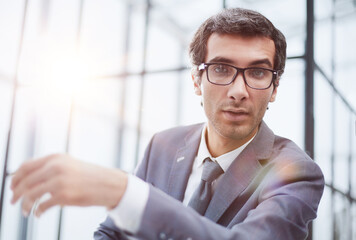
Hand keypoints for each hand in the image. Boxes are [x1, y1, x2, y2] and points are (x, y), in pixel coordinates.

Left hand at [10, 154, 126, 216]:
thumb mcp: (69, 164)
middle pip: (25, 182)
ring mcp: (60, 181)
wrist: (108, 183)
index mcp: (55, 158)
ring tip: (25, 211)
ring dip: (25, 205)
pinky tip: (38, 214)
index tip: (12, 187)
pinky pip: (42, 206)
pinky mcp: (65, 196)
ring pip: (31, 195)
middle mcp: (55, 167)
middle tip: (14, 202)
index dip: (15, 178)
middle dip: (16, 194)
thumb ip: (50, 167)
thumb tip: (28, 177)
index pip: (25, 167)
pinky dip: (37, 212)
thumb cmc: (88, 176)